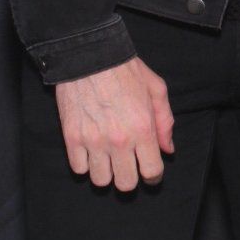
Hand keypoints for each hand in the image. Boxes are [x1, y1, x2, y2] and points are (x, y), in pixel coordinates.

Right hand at [54, 57, 174, 190]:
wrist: (90, 55)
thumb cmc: (125, 69)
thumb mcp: (156, 89)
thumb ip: (165, 121)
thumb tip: (168, 149)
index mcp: (143, 128)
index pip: (152, 172)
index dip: (153, 177)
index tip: (150, 173)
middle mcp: (119, 140)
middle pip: (125, 184)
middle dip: (130, 179)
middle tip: (128, 166)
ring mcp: (93, 141)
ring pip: (100, 181)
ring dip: (106, 173)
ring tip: (107, 159)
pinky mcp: (72, 138)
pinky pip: (78, 169)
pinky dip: (85, 164)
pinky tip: (90, 151)